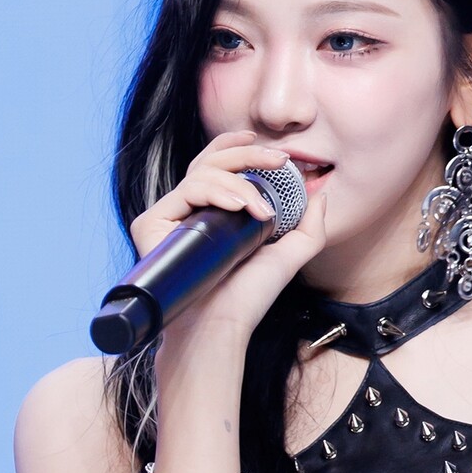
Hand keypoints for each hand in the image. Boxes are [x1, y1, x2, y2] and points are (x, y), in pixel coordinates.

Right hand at [131, 131, 330, 347]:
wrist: (221, 326)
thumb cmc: (247, 299)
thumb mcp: (289, 256)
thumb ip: (309, 226)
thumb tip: (320, 192)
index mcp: (213, 214)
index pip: (218, 166)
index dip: (238, 148)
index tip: (268, 147)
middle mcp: (188, 211)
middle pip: (210, 161)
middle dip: (247, 153)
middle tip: (278, 160)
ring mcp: (169, 217)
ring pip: (202, 173)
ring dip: (239, 183)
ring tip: (261, 212)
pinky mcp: (151, 225)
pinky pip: (184, 190)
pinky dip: (214, 191)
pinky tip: (237, 206)